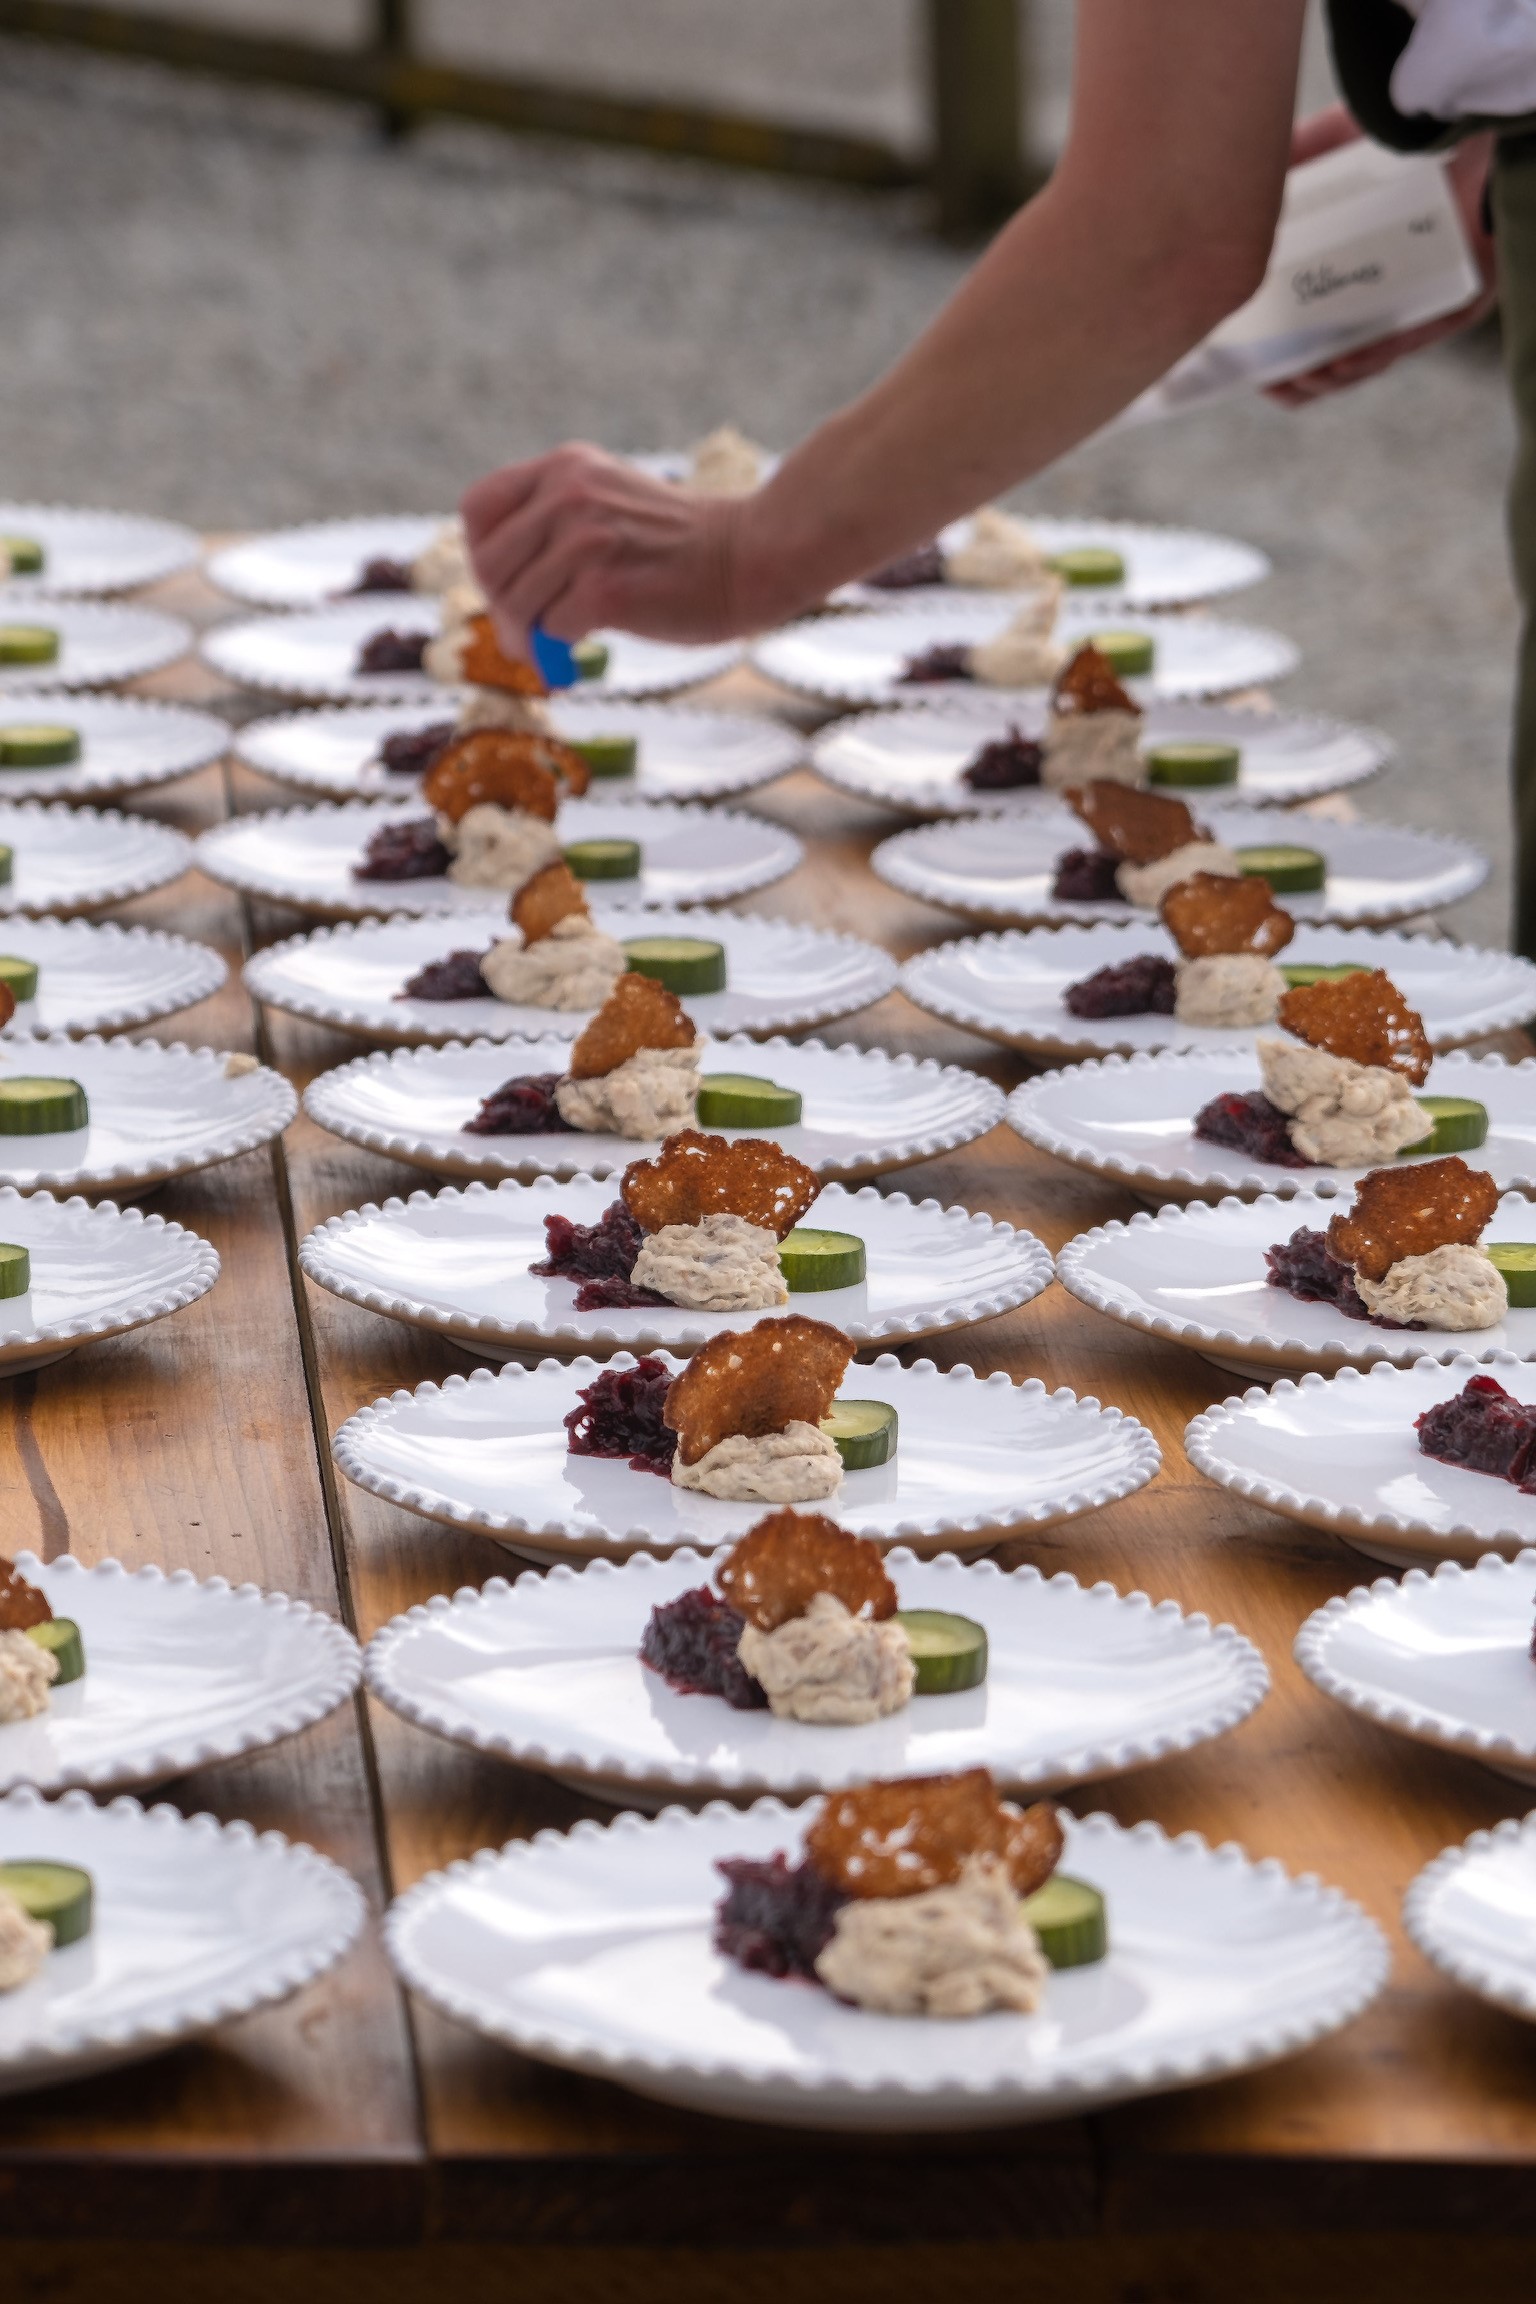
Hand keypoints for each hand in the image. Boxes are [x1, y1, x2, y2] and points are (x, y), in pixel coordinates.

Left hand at [460, 445, 757, 654]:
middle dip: (503, 606)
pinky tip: (577, 654)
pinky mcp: (604, 588)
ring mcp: (586, 540)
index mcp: (565, 468)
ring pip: (515, 602)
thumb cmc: (686, 545)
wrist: (754, 555)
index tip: (508, 585)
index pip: (477, 509)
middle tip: (528, 632)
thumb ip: (557, 527)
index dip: (483, 555)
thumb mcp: (610, 505)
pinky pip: (549, 630)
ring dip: (529, 636)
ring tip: (552, 650)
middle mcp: (569, 494)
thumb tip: (505, 602)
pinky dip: (558, 650)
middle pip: (488, 563)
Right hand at [1267, 114, 1495, 406]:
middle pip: (1336, 359)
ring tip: (1303, 378)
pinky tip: (1344, 363)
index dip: (1275, 359)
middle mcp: (1388, 290)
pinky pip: (1416, 337)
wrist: (1463, 105)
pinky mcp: (1462, 298)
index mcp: (1354, 267)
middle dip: (1299, 381)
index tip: (1242, 369)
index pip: (1310, 330)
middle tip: (1270, 382)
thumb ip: (1285, 161)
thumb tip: (1227, 188)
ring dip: (1332, 378)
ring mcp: (1424, 299)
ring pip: (1373, 358)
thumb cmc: (1398, 125)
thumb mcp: (1330, 139)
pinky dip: (1377, 353)